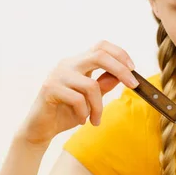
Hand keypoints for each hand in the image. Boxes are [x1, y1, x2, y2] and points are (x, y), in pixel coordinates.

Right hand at [17, 40, 138, 147]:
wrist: (42, 128)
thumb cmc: (67, 111)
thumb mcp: (91, 98)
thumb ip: (104, 85)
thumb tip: (123, 75)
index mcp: (78, 63)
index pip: (101, 46)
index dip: (120, 54)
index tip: (133, 70)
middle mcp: (68, 64)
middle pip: (99, 55)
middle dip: (121, 70)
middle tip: (133, 86)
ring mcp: (58, 75)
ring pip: (91, 85)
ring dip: (99, 107)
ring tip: (96, 119)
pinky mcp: (49, 89)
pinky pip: (77, 100)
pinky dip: (84, 113)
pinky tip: (82, 120)